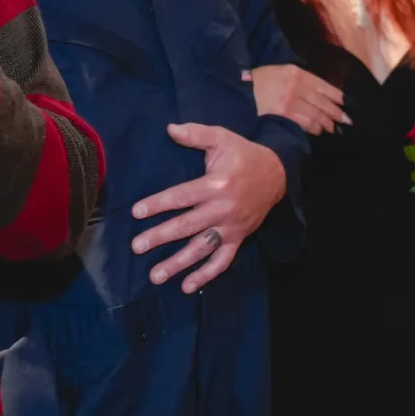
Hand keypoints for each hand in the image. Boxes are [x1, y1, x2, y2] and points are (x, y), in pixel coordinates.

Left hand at [130, 123, 287, 293]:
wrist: (278, 174)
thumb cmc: (243, 155)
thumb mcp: (222, 138)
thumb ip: (196, 134)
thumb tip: (170, 128)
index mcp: (216, 184)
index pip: (181, 197)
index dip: (158, 205)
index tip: (136, 212)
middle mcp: (223, 209)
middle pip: (187, 226)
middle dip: (160, 237)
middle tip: (137, 247)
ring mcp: (231, 227)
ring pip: (201, 249)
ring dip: (178, 263)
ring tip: (155, 275)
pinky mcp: (238, 238)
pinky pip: (222, 261)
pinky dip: (206, 275)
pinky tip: (186, 286)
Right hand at [244, 64, 346, 135]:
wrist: (238, 90)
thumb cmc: (258, 82)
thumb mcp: (279, 72)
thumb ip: (298, 79)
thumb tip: (318, 93)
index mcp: (296, 72)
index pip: (322, 84)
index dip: (336, 95)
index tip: (344, 103)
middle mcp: (296, 84)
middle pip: (323, 100)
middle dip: (336, 112)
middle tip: (345, 120)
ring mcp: (291, 99)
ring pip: (316, 114)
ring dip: (326, 123)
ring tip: (331, 128)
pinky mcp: (284, 113)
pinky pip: (306, 122)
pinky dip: (315, 128)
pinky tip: (318, 131)